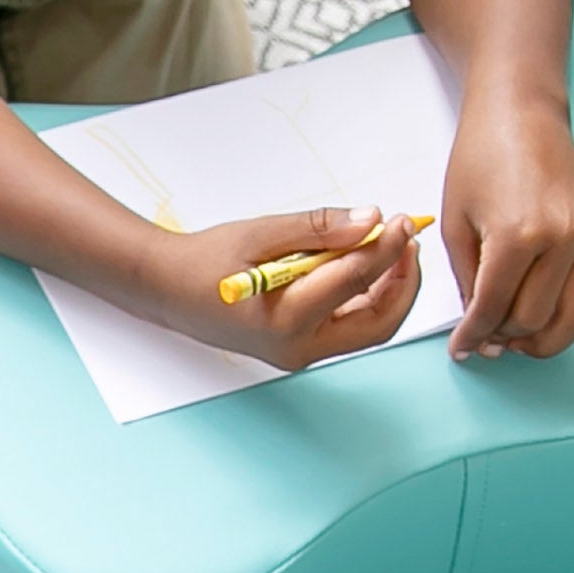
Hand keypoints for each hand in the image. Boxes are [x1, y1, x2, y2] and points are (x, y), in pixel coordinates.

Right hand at [165, 203, 421, 365]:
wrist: (166, 289)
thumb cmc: (205, 262)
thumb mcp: (261, 233)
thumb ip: (320, 228)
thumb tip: (371, 220)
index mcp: (285, 320)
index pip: (356, 281)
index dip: (387, 247)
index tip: (401, 220)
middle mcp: (297, 347)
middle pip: (378, 323)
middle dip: (402, 281)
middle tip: (407, 242)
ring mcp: (299, 352)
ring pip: (368, 327)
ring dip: (388, 289)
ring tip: (389, 248)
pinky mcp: (300, 347)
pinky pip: (349, 325)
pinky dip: (366, 296)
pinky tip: (364, 265)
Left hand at [439, 85, 573, 358]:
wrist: (523, 116)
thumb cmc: (480, 161)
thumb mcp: (456, 224)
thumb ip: (467, 280)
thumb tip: (477, 327)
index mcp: (517, 235)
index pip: (493, 310)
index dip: (472, 337)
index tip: (461, 349)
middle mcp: (562, 239)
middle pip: (533, 320)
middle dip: (503, 338)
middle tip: (483, 340)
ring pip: (571, 318)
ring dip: (540, 339)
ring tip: (512, 337)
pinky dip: (562, 314)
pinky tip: (535, 313)